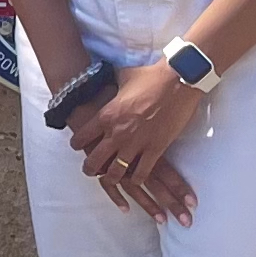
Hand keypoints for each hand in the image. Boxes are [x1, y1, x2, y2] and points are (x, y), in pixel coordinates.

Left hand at [68, 62, 204, 221]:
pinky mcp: (156, 149)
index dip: (77, 143)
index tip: (77, 146)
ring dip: (111, 177)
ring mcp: (136, 144)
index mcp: (106, 115)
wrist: (178, 80)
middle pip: (95, 160)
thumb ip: (111, 84)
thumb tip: (105, 76)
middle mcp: (117, 133)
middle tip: (90, 170)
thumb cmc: (150, 76)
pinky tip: (135, 180)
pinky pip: (142, 173)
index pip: (82, 137)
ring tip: (109, 179)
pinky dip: (137, 179)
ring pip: (116, 172)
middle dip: (90, 168)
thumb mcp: (121, 78)